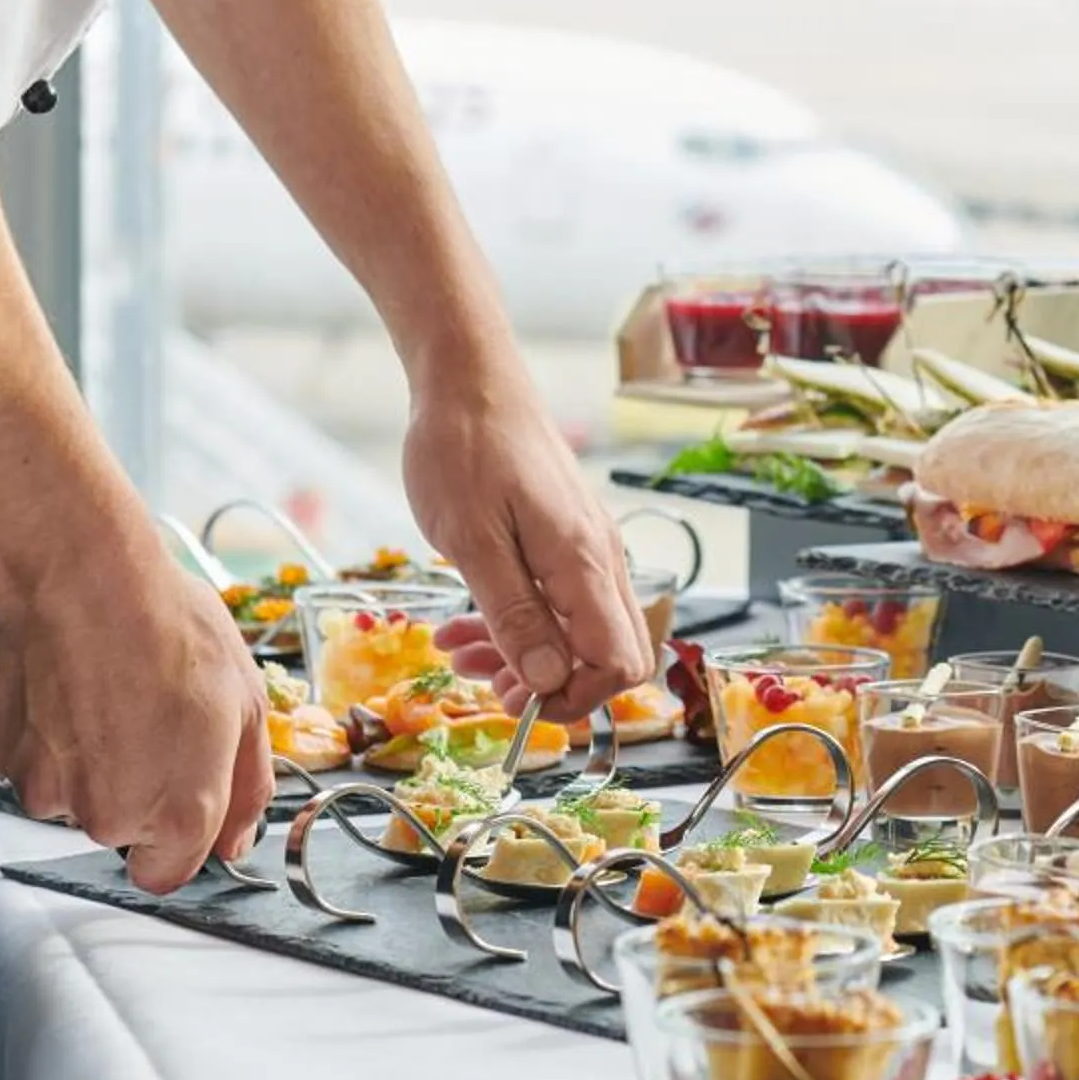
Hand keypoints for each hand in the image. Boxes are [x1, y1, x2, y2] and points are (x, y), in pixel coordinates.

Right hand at [0, 512, 271, 893]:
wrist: (79, 572)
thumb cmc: (166, 626)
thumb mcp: (248, 703)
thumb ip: (247, 787)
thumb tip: (237, 840)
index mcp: (176, 814)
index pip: (166, 872)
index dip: (172, 832)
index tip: (172, 786)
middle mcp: (103, 816)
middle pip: (113, 822)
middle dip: (127, 777)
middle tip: (138, 706)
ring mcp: (38, 787)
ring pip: (61, 786)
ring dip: (75, 749)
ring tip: (94, 681)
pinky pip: (15, 753)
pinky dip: (30, 724)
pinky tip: (52, 676)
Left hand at [406, 392, 650, 723]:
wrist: (469, 378)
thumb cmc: (464, 446)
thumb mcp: (472, 539)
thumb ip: (514, 612)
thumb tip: (549, 677)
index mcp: (583, 562)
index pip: (619, 661)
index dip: (574, 697)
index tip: (518, 701)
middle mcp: (599, 559)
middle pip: (607, 654)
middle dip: (548, 683)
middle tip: (484, 682)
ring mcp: (585, 548)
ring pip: (578, 631)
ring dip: (523, 655)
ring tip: (459, 651)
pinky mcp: (565, 539)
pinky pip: (558, 601)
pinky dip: (517, 622)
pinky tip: (467, 621)